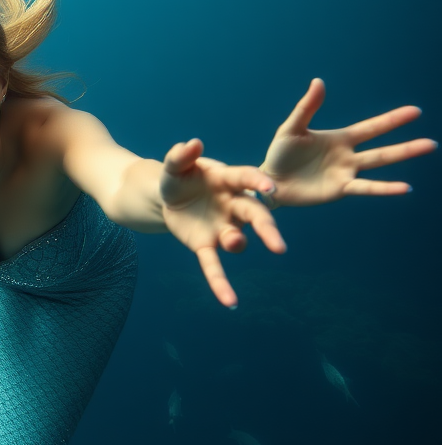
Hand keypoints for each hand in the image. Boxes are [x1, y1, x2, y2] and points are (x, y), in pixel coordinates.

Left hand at [160, 139, 285, 307]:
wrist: (167, 197)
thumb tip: (191, 143)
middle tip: (277, 244)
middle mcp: (232, 205)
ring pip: (237, 238)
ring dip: (237, 242)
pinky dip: (221, 283)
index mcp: (228, 180)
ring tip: (233, 243)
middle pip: (255, 215)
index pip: (247, 179)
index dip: (258, 182)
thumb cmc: (179, 176)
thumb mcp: (174, 165)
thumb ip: (180, 154)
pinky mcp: (206, 245)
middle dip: (266, 228)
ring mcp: (222, 227)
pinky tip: (230, 302)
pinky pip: (215, 266)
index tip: (269, 187)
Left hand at [262, 79, 435, 206]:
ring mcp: (346, 173)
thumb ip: (306, 107)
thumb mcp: (292, 128)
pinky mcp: (340, 188)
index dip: (392, 120)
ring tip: (424, 156)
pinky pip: (366, 187)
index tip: (415, 111)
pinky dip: (385, 188)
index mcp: (339, 139)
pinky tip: (404, 187)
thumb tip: (318, 81)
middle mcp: (348, 155)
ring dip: (401, 160)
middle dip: (406, 145)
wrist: (270, 180)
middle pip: (382, 147)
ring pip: (378, 165)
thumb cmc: (280, 153)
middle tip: (432, 142)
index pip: (371, 128)